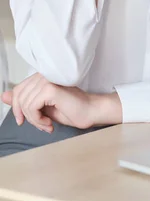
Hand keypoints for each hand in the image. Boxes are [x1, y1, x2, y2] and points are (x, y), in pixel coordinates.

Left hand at [1, 74, 121, 132]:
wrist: (90, 112)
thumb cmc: (71, 109)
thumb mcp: (42, 108)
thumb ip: (24, 101)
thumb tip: (4, 96)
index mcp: (41, 77)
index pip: (18, 89)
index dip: (18, 108)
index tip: (24, 120)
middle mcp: (43, 75)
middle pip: (19, 96)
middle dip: (26, 116)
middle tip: (40, 124)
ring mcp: (47, 80)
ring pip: (25, 104)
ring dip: (34, 120)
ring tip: (46, 124)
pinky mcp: (50, 89)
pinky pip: (32, 107)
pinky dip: (37, 119)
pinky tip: (49, 123)